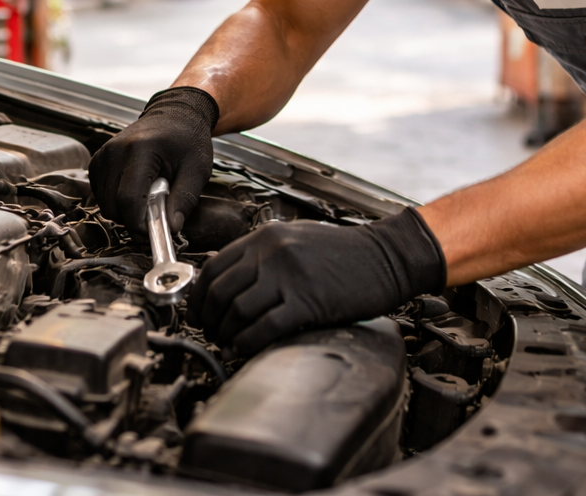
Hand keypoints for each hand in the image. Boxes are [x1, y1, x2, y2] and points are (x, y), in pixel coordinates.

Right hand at [88, 87, 218, 233]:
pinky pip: (99, 193)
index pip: (129, 199)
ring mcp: (103, 154)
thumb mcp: (197, 169)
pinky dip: (115, 200)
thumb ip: (184, 199)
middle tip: (155, 214)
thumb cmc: (187, 138)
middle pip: (112, 205)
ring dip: (124, 210)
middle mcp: (115, 151)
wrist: (174, 114)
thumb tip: (171, 229)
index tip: (153, 233)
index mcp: (140, 150)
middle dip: (132, 219)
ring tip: (148, 197)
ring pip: (104, 203)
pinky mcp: (98, 160)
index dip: (138, 224)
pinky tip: (135, 190)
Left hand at [189, 208, 445, 354]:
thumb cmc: (345, 252)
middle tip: (210, 333)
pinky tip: (245, 347)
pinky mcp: (308, 301)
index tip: (198, 313)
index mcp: (267, 237)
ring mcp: (290, 277)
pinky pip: (264, 327)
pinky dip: (248, 342)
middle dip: (208, 319)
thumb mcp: (297, 239)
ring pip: (237, 311)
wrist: (387, 257)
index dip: (199, 296)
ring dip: (226, 333)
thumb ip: (264, 255)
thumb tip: (231, 282)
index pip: (215, 266)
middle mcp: (273, 253)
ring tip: (227, 343)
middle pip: (220, 291)